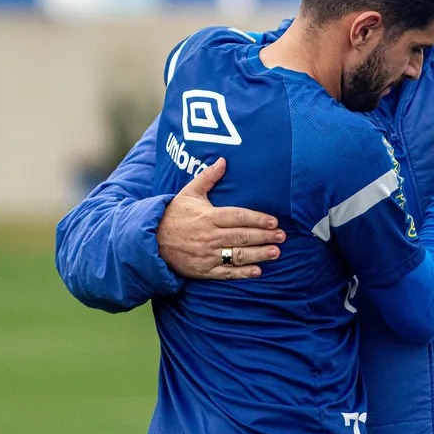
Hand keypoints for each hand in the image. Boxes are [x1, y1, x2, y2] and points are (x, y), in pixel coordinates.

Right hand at [156, 158, 284, 280]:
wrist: (150, 240)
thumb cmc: (173, 214)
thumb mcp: (189, 193)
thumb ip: (208, 178)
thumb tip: (223, 160)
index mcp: (208, 216)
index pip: (238, 217)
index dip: (257, 219)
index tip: (274, 221)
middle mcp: (209, 236)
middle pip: (241, 236)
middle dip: (264, 236)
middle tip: (282, 236)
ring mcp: (206, 254)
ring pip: (236, 255)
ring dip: (258, 254)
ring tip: (276, 252)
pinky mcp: (202, 270)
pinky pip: (225, 272)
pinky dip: (242, 273)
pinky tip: (257, 271)